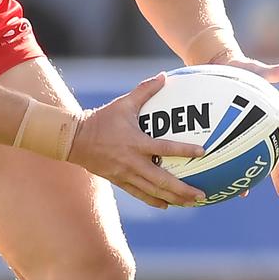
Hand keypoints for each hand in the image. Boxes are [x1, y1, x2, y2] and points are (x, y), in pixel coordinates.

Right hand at [70, 73, 204, 208]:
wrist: (75, 139)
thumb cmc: (101, 119)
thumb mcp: (123, 103)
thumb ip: (144, 90)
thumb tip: (163, 76)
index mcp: (136, 142)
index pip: (165, 148)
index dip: (185, 151)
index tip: (203, 152)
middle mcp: (133, 162)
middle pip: (162, 180)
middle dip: (183, 189)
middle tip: (201, 195)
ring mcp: (125, 174)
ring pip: (153, 191)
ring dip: (173, 198)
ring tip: (191, 203)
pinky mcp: (119, 180)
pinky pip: (140, 193)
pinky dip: (154, 200)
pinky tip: (167, 204)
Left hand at [220, 56, 278, 197]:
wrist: (220, 69)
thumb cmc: (241, 70)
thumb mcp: (256, 70)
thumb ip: (271, 72)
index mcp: (272, 119)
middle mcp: (259, 132)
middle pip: (273, 158)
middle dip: (278, 175)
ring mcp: (242, 137)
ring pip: (249, 163)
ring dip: (248, 178)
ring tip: (243, 193)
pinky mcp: (224, 137)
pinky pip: (224, 155)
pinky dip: (222, 168)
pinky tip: (215, 180)